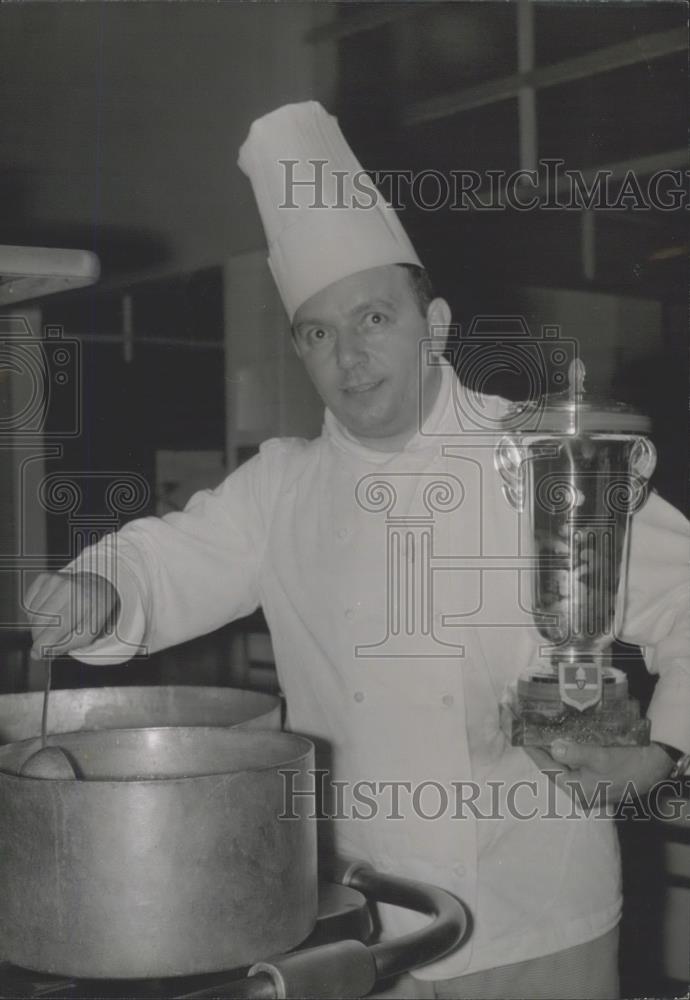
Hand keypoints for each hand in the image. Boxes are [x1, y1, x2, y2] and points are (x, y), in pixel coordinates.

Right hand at [25, 571, 119, 658]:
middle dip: (40, 636)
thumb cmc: (93, 611)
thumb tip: (39, 653)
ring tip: (53, 623)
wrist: (97, 587)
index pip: (56, 629)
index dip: (43, 645)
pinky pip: (29, 603)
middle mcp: (70, 588)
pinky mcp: (45, 577)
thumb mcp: (89, 632)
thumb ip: (66, 645)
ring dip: (37, 625)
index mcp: (85, 603)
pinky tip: (49, 610)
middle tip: (48, 640)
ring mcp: (56, 580)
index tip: (37, 654)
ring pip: (32, 613)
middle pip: (40, 623)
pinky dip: (34, 612)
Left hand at [525, 739, 674, 807]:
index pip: (547, 769)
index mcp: (577, 790)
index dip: (534, 752)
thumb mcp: (600, 756)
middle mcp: (579, 793)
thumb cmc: (627, 763)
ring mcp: (587, 789)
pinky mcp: (595, 782)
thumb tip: (554, 748)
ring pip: (563, 769)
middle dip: (542, 752)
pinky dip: (567, 756)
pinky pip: (574, 768)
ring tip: (541, 736)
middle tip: (529, 734)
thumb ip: (575, 753)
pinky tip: (563, 743)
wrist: (653, 767)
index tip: (521, 738)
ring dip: (553, 754)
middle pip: (553, 770)